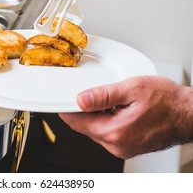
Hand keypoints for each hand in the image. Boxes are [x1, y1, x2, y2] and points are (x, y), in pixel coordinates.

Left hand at [59, 76, 192, 158]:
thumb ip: (103, 96)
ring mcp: (121, 147)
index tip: (59, 101)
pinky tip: (113, 109)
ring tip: (106, 100)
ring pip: (94, 130)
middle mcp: (116, 144)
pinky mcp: (126, 146)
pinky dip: (104, 120)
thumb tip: (80, 100)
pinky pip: (106, 133)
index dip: (65, 110)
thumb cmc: (167, 101)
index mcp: (114, 131)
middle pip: (84, 127)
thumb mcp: (132, 89)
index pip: (77, 122)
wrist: (187, 114)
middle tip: (85, 93)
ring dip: (93, 115)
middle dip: (80, 111)